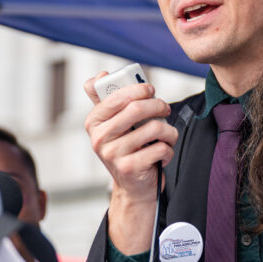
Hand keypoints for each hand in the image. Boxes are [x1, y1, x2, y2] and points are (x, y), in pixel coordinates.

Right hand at [83, 72, 177, 253]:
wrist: (133, 186)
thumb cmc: (127, 149)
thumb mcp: (114, 125)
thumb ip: (106, 99)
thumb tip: (100, 75)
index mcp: (94, 122)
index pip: (115, 96)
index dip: (138, 89)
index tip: (151, 90)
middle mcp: (99, 138)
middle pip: (136, 109)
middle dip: (158, 105)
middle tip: (165, 109)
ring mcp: (113, 154)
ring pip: (154, 128)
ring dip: (169, 131)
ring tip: (167, 136)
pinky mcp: (129, 168)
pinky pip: (161, 148)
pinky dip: (168, 150)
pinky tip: (162, 154)